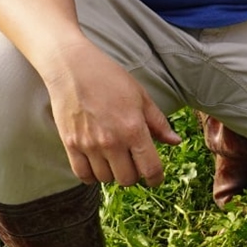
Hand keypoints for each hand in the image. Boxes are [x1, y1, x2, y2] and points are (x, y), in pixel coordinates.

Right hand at [45, 40, 179, 186]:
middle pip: (127, 179)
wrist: (72, 67)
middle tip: (133, 162)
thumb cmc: (109, 78)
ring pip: (106, 179)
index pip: (150, 169)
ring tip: (113, 159)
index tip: (155, 178)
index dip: (156, 178)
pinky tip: (97, 164)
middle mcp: (111, 141)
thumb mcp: (141, 96)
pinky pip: (83, 175)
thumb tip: (175, 141)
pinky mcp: (70, 144)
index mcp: (133, 129)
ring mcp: (89, 145)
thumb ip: (158, 123)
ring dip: (113, 173)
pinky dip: (92, 175)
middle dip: (134, 175)